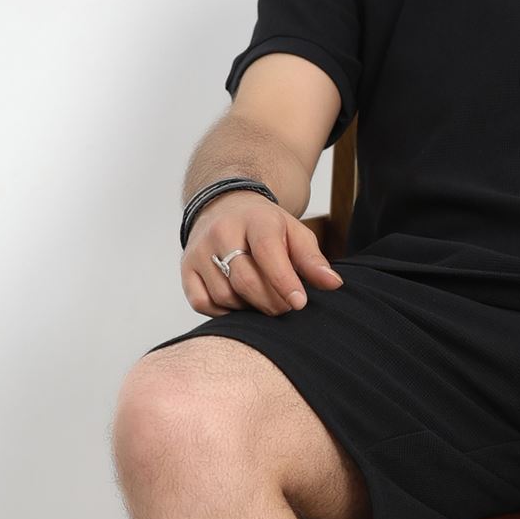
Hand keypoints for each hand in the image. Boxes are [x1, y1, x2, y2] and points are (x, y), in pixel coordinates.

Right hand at [182, 191, 343, 317]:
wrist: (224, 207)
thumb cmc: (266, 227)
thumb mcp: (294, 233)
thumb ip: (313, 260)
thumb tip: (333, 284)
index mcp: (254, 219)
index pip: (268, 253)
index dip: (284, 281)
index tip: (299, 303)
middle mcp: (221, 232)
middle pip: (245, 281)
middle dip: (270, 302)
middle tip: (285, 306)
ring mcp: (199, 250)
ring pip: (225, 296)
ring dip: (249, 307)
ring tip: (262, 298)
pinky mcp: (186, 269)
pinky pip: (203, 303)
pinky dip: (224, 311)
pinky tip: (239, 301)